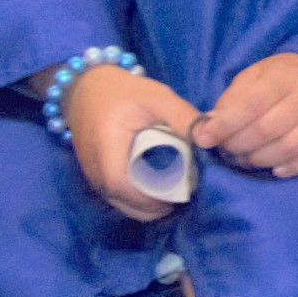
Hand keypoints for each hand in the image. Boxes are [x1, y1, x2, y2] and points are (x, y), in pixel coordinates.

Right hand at [59, 63, 202, 219]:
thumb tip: (209, 139)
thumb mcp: (158, 98)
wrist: (88, 89)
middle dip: (152, 207)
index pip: (119, 184)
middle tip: (183, 197)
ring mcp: (91, 173)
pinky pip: (114, 196)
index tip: (178, 195)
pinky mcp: (94, 175)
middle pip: (120, 200)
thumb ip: (184, 117)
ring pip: (118, 202)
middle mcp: (93, 165)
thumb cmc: (125, 92)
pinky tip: (158, 188)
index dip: (147, 198)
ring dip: (145, 205)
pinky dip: (136, 198)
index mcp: (106, 145)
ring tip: (174, 193)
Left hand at [196, 53, 297, 178]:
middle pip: (268, 129)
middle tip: (227, 151)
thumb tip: (206, 130)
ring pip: (291, 147)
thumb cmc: (282, 80)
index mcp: (285, 76)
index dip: (225, 125)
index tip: (204, 140)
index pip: (251, 104)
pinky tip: (278, 169)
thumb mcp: (254, 78)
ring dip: (261, 160)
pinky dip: (296, 168)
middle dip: (239, 146)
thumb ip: (230, 101)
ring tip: (247, 159)